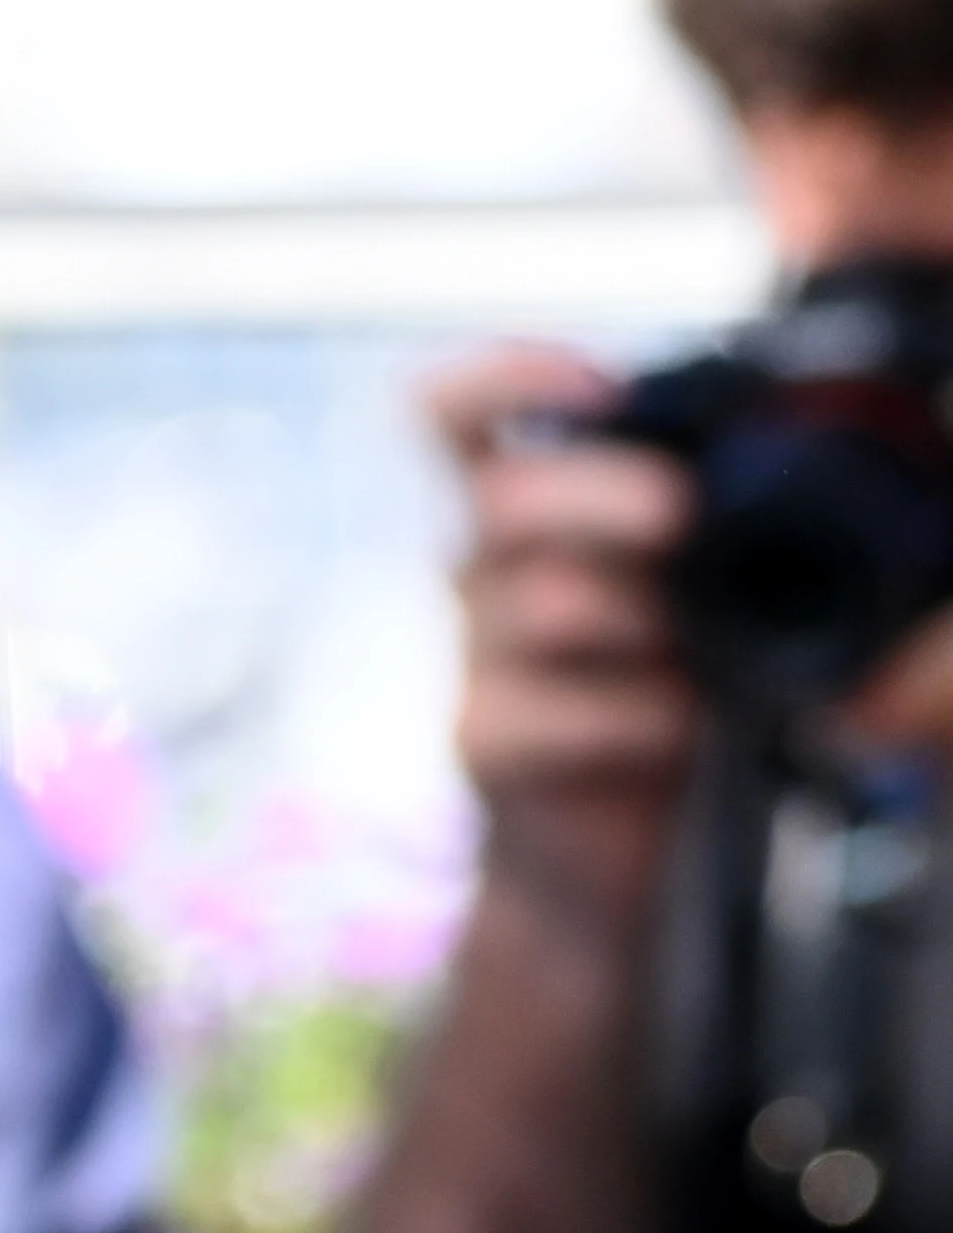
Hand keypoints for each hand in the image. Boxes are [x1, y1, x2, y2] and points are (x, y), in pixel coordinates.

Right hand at [424, 343, 697, 925]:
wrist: (608, 853)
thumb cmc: (659, 694)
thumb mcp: (678, 592)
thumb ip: (697, 525)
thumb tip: (776, 465)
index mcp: (527, 513)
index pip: (454, 415)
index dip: (503, 379)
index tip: (592, 387)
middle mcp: (484, 570)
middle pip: (502, 495)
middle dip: (602, 495)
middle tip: (681, 517)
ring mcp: (478, 657)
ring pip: (541, 600)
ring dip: (640, 619)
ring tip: (702, 656)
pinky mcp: (484, 739)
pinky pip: (553, 710)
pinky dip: (637, 716)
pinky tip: (682, 729)